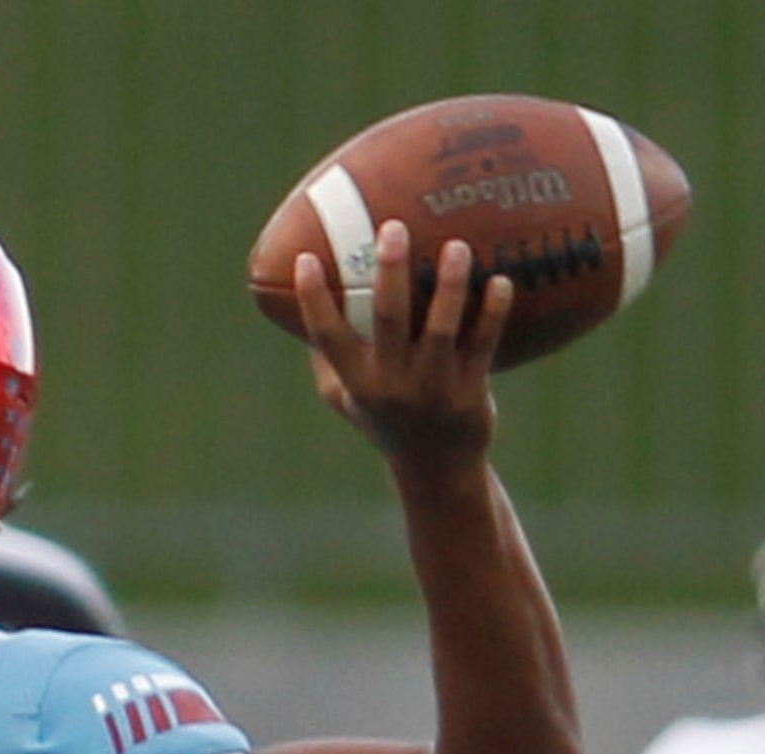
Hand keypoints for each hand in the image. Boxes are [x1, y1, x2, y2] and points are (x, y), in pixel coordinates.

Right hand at [294, 219, 513, 474]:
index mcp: (355, 382)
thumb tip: (306, 306)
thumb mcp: (347, 398)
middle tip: (392, 229)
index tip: (307, 259)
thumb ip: (328, 360)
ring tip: (456, 245)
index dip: (315, 299)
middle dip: (388, 273)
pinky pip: (482, 345)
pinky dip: (492, 313)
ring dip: (447, 287)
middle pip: (386, 321)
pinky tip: (501, 280)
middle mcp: (390, 384)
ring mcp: (431, 388)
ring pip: (439, 330)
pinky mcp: (469, 392)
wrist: (436, 469)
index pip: (327, 337)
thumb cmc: (386, 423)